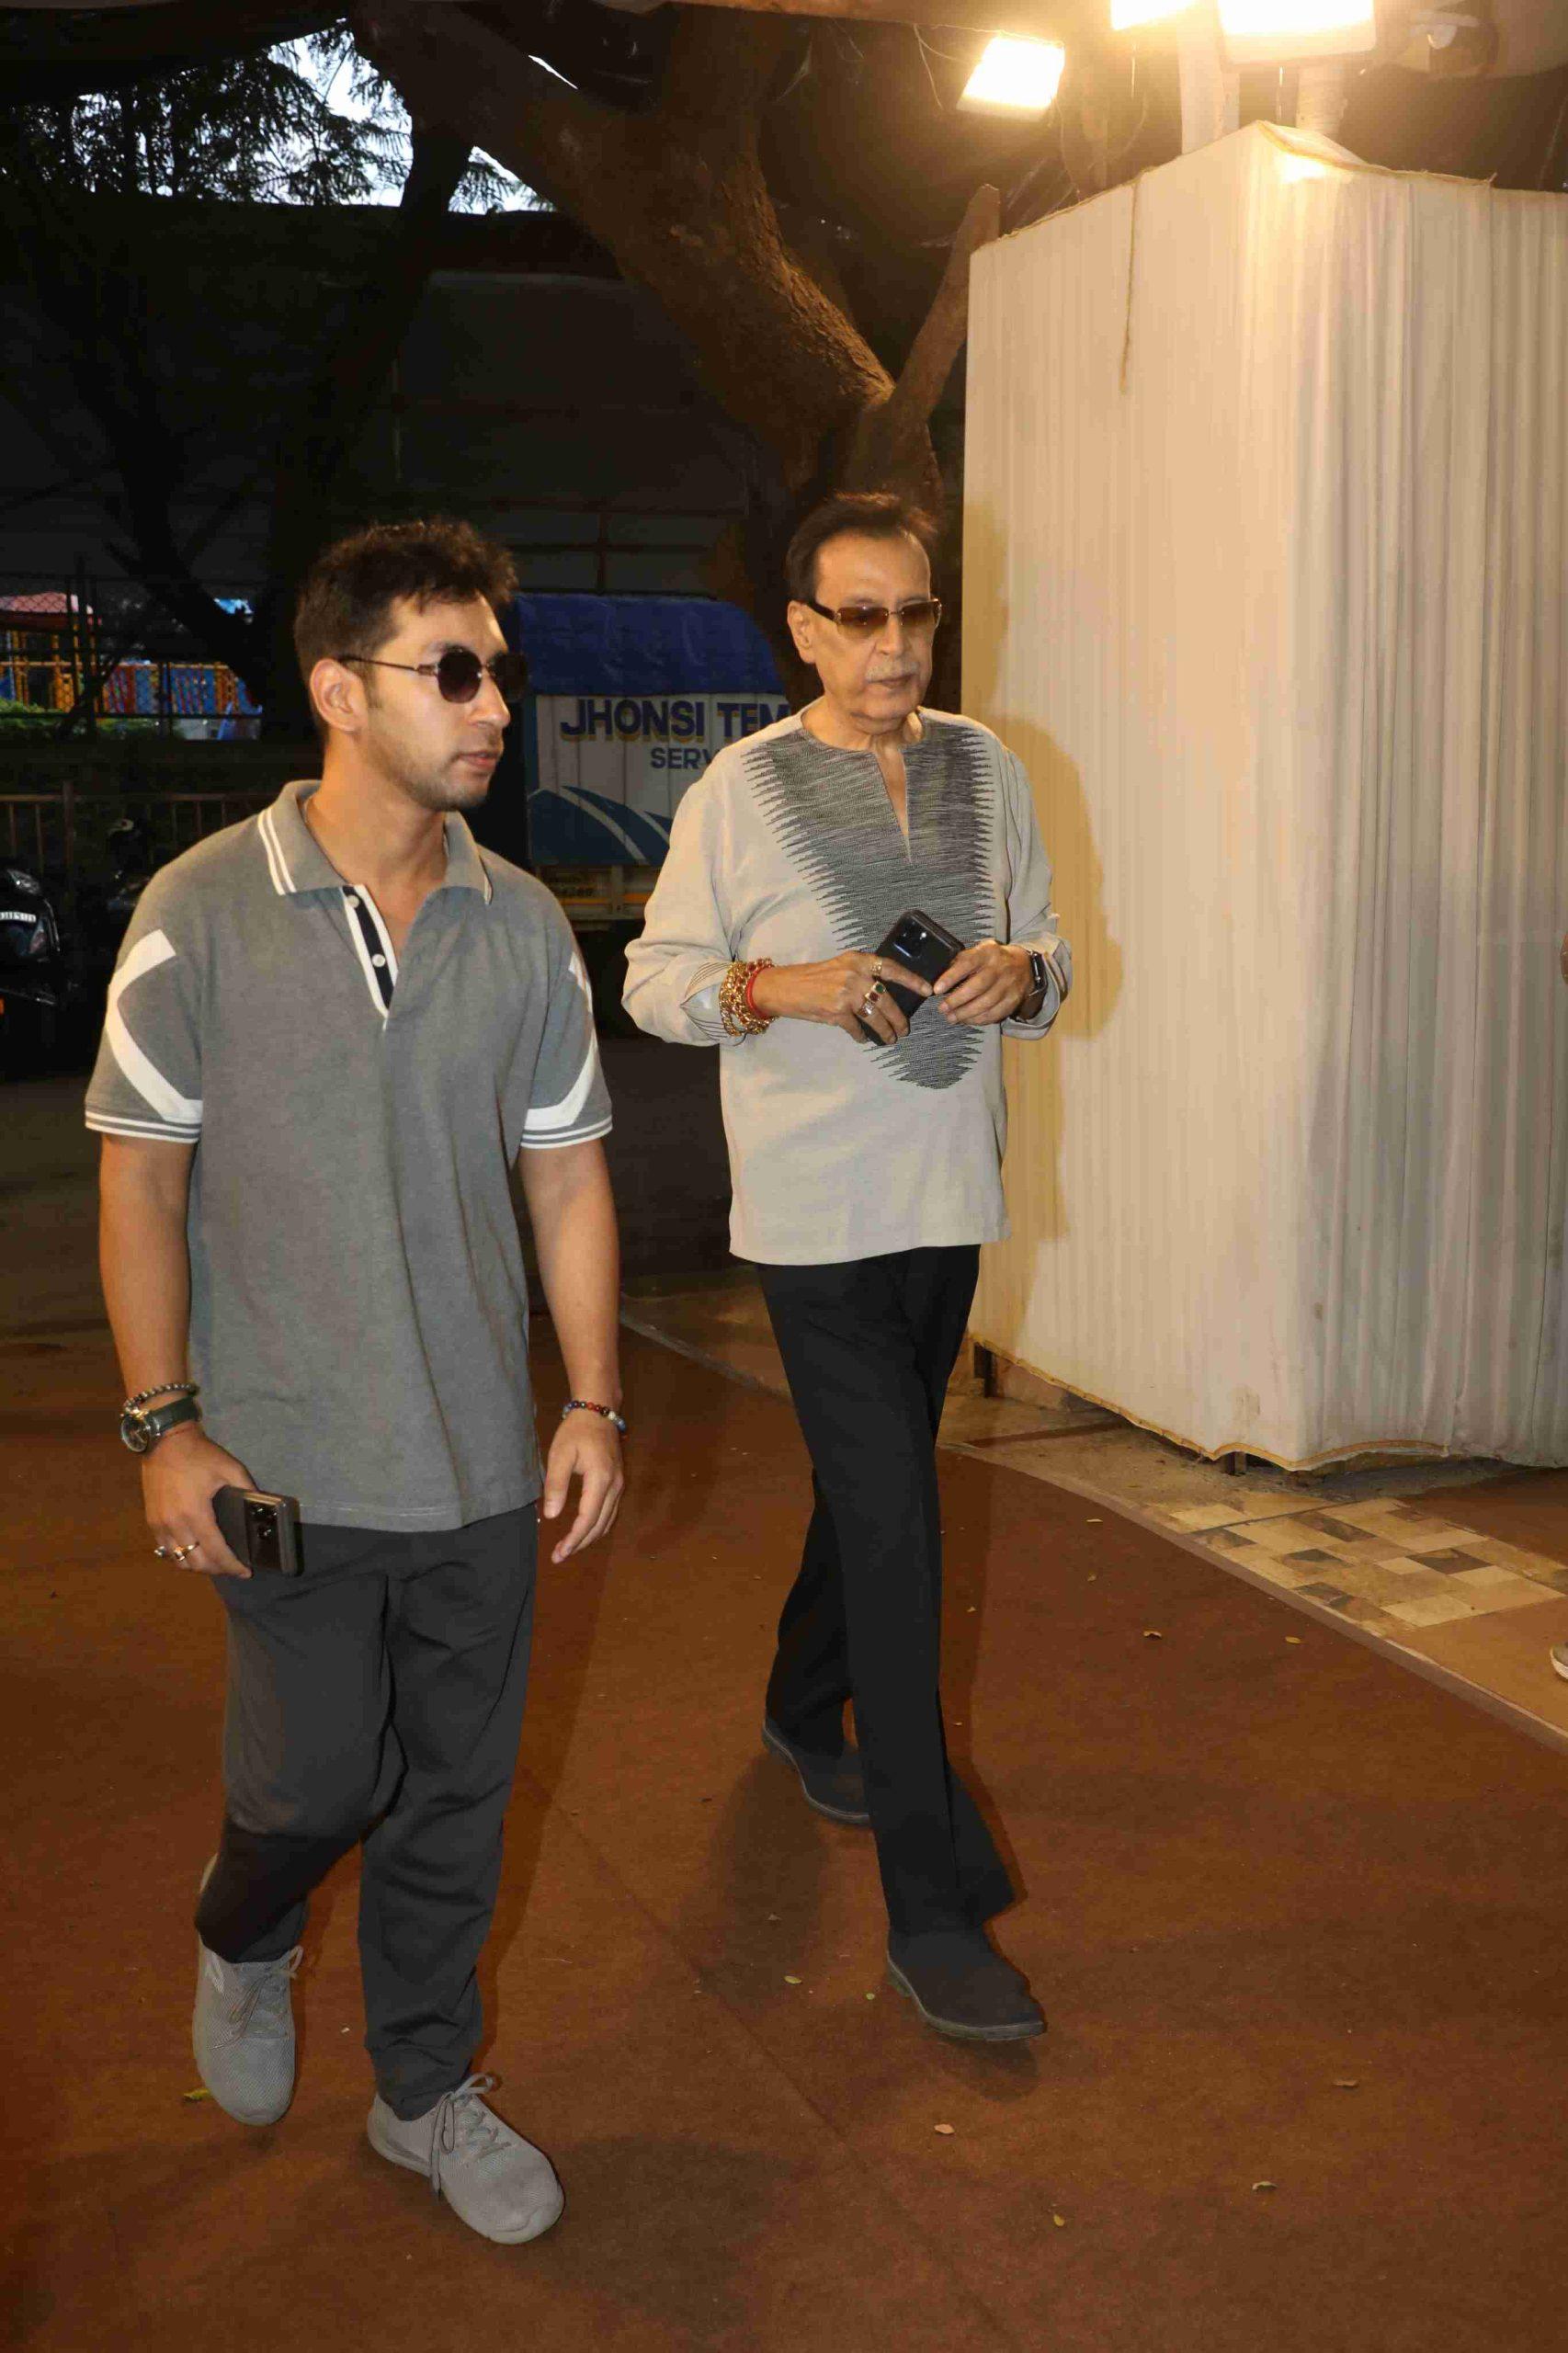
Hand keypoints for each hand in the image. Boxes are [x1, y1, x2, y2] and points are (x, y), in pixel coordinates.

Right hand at [143, 1423, 255, 1578]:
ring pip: (178, 1560)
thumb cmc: (198, 1454)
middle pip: (196, 1563)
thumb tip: (261, 1507)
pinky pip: (165, 1550)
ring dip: (197, 1566)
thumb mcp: (229, 1468)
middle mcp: (174, 1525)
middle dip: (217, 1569)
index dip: (232, 1566)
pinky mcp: (151, 1521)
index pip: (215, 1552)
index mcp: (196, 1513)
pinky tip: (194, 1550)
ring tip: (214, 1561)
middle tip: (232, 1567)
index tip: (245, 1572)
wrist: (163, 1441)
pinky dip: (181, 1556)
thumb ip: (247, 1489)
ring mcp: (159, 1525)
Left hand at [540, 1411, 623, 1563]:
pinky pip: (610, 1512)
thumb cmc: (576, 1432)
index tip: (559, 1553)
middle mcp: (615, 1486)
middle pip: (599, 1524)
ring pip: (607, 1521)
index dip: (574, 1539)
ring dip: (589, 1537)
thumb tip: (550, 1515)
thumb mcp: (559, 1455)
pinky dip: (597, 1526)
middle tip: (559, 1556)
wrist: (598, 1411)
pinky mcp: (618, 1482)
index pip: (587, 1518)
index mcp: (600, 1479)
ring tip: (569, 1547)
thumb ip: (555, 1486)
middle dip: (580, 1543)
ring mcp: (619, 1485)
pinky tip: (584, 1530)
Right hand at [750, 952, 931, 1044]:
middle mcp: (854, 975)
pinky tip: (864, 1038)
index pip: (891, 968)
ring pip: (876, 1017)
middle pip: (887, 1000)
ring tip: (890, 1039)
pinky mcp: (836, 1011)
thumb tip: (885, 993)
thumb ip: (861, 975)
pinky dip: (862, 1036)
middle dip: (899, 1018)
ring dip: (885, 1031)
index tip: (927, 990)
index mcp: (858, 960)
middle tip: (905, 1030)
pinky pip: (857, 1028)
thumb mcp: (839, 967)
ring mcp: (845, 993)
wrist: (783, 987)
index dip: (912, 980)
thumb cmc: (812, 979)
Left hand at [933, 940, 1031, 1026]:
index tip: (937, 989)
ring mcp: (1009, 985)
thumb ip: (960, 961)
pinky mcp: (1013, 1000)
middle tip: (942, 1008)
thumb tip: (938, 976)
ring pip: (986, 1003)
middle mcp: (1000, 968)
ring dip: (965, 1013)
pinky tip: (966, 1020)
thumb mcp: (979, 951)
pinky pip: (994, 1014)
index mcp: (988, 952)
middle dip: (957, 1000)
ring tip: (951, 1017)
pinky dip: (978, 1020)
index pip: (968, 963)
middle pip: (977, 987)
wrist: (1023, 965)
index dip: (951, 977)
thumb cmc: (993, 960)